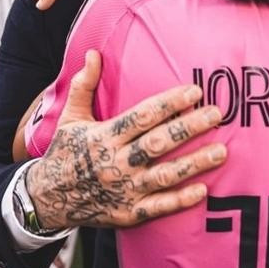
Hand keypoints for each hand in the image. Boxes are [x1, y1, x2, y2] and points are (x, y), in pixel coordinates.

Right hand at [26, 50, 226, 228]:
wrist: (46, 200)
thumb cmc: (65, 152)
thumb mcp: (70, 118)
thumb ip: (84, 85)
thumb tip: (93, 52)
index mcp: (104, 136)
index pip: (142, 116)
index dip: (169, 103)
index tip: (194, 91)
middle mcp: (116, 162)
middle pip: (158, 143)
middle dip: (189, 128)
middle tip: (217, 114)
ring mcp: (123, 190)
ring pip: (164, 175)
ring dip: (194, 164)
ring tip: (222, 151)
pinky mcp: (127, 214)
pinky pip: (157, 208)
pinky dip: (180, 201)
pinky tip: (203, 190)